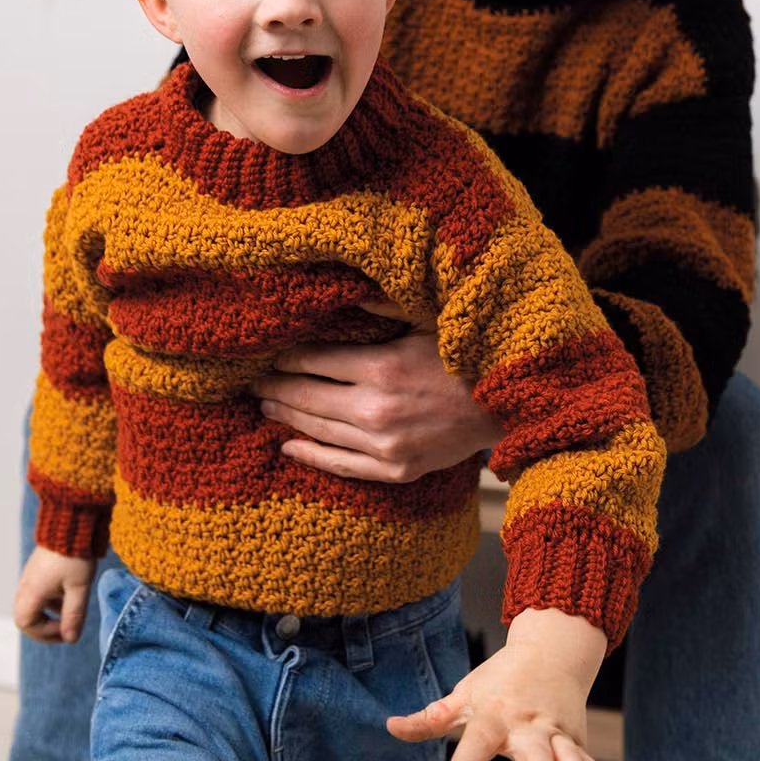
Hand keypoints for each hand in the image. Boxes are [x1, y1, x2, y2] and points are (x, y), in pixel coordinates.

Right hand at [13, 545, 94, 643]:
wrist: (73, 520)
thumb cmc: (75, 554)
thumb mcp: (79, 587)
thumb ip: (74, 615)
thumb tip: (70, 639)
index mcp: (32, 590)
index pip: (26, 623)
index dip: (45, 633)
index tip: (66, 630)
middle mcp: (27, 584)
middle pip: (25, 616)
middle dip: (44, 628)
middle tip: (65, 629)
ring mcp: (31, 575)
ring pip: (33, 604)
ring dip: (49, 613)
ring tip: (71, 610)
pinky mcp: (39, 568)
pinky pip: (38, 591)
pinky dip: (51, 600)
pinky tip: (69, 594)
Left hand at [252, 305, 501, 481]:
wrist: (507, 406)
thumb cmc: (467, 354)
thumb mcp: (427, 318)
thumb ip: (383, 304)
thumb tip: (345, 290)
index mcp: (381, 368)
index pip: (315, 361)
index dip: (287, 358)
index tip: (269, 353)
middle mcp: (376, 411)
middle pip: (308, 397)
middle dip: (276, 388)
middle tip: (252, 382)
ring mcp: (385, 446)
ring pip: (319, 431)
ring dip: (287, 418)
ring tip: (264, 406)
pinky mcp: (396, 470)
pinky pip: (342, 466)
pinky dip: (312, 456)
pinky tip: (289, 446)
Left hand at [387, 608, 612, 760]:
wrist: (551, 650)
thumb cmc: (499, 679)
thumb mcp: (464, 693)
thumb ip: (431, 717)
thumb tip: (390, 727)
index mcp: (496, 714)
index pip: (475, 743)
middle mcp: (530, 725)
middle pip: (537, 758)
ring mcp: (558, 734)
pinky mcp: (578, 743)